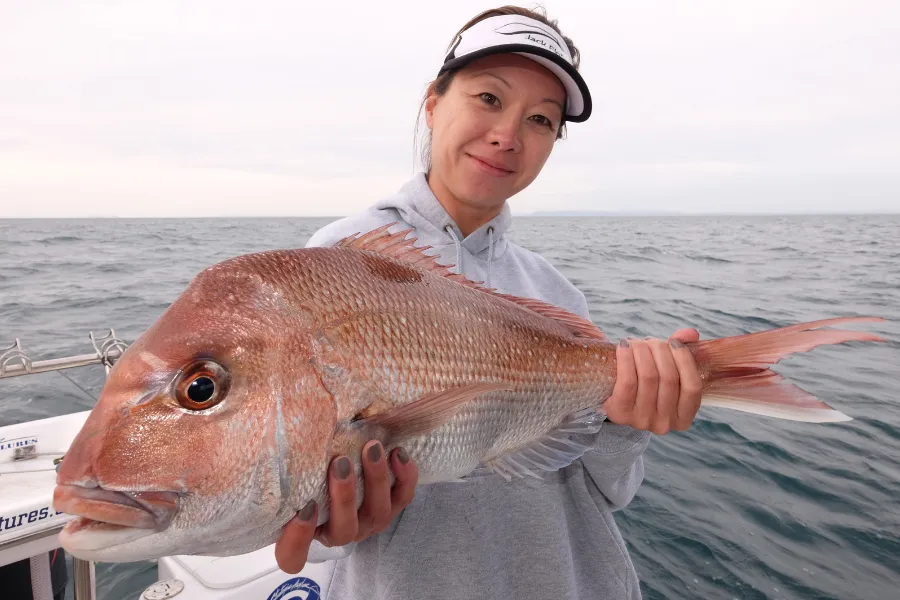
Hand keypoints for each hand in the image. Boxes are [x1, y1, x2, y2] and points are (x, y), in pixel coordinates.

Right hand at [274, 442, 418, 573]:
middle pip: (343, 530)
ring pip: (377, 512)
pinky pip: (403, 497)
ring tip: (372, 448)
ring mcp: (368, 521)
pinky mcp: (393, 505)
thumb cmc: (314, 467)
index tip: (302, 509)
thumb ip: (288, 461)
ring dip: (375, 479)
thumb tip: (281, 419)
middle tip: (340, 463)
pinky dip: (405, 476)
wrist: (349, 463)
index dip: (297, 539)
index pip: (292, 555)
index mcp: (307, 531)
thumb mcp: (296, 468)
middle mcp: (339, 531)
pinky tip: (397, 453)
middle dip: (344, 496)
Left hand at [605, 328, 702, 433]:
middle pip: (668, 377)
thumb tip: (691, 333)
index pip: (692, 386)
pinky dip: (626, 358)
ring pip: (649, 376)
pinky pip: (627, 381)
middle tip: (650, 341)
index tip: (673, 342)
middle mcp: (664, 423)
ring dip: (642, 351)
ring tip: (637, 342)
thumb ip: (680, 354)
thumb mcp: (667, 373)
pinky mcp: (620, 413)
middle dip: (660, 350)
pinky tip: (624, 346)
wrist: (612, 400)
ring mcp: (642, 420)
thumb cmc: (646, 384)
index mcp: (683, 418)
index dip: (684, 359)